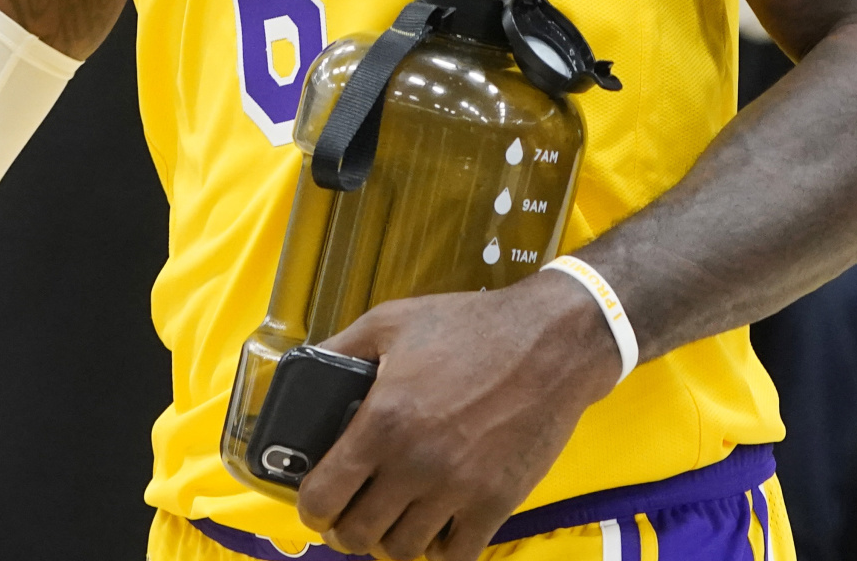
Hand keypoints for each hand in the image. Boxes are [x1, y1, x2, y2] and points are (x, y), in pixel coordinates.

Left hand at [296, 272, 619, 558]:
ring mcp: (457, 489)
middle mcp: (414, 463)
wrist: (552, 340)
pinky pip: (453, 556)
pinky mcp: (495, 503)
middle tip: (358, 507)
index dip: (313, 505)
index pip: (321, 499)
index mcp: (383, 420)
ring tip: (398, 514)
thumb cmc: (472, 324)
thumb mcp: (395, 319)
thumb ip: (341, 348)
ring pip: (402, 550)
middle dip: (348, 526)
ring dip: (392, 537)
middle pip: (357, 535)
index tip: (322, 499)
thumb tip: (304, 374)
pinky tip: (438, 522)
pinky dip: (438, 548)